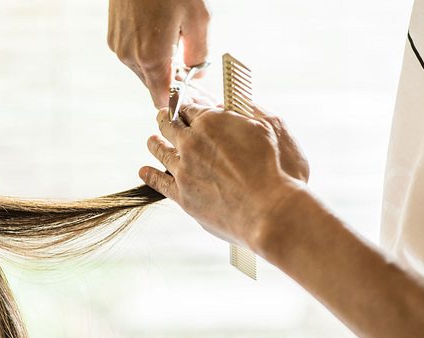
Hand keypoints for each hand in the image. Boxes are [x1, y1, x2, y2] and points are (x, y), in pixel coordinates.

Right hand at [108, 0, 210, 107]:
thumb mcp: (200, 19)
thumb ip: (200, 55)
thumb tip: (196, 73)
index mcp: (151, 57)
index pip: (163, 99)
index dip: (179, 101)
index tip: (193, 97)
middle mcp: (129, 56)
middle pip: (154, 85)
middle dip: (172, 82)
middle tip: (193, 69)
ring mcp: (118, 46)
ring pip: (144, 70)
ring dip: (161, 66)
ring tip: (178, 44)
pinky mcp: (113, 35)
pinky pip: (134, 55)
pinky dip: (148, 52)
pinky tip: (162, 34)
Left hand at [139, 104, 308, 247]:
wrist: (271, 213)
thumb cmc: (279, 170)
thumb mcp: (274, 127)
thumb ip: (252, 110)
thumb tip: (238, 101)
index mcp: (212, 122)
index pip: (189, 105)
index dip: (187, 102)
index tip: (184, 102)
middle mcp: (192, 143)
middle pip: (169, 124)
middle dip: (166, 117)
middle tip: (164, 115)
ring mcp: (184, 171)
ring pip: (160, 150)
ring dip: (155, 141)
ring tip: (152, 139)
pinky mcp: (183, 197)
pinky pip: (158, 182)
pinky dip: (149, 175)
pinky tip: (144, 172)